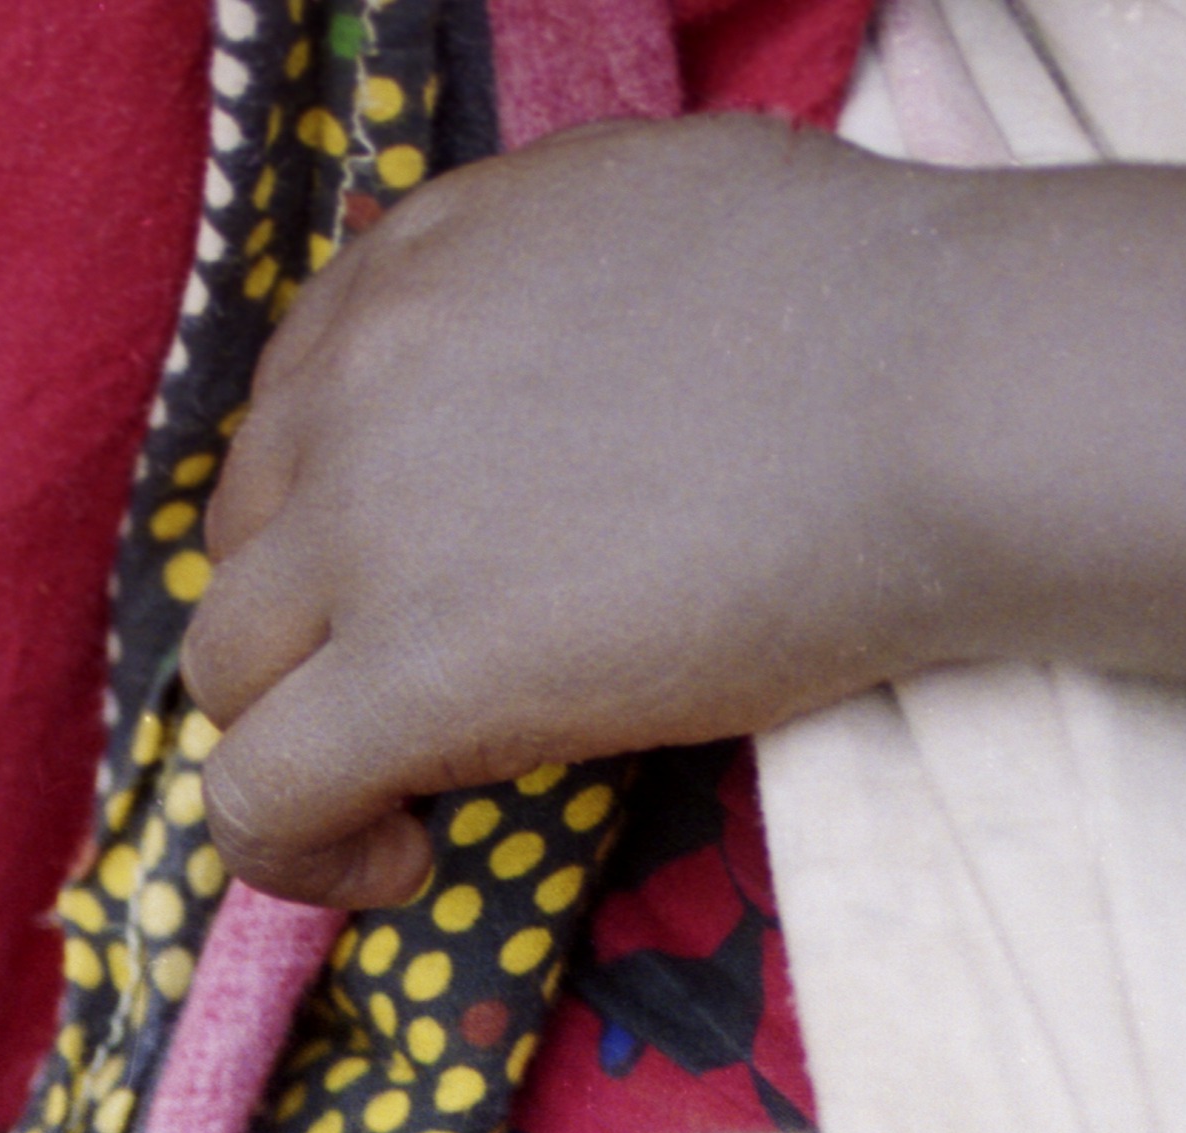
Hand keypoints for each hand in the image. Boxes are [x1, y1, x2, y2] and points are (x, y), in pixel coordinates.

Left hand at [184, 122, 967, 906]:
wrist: (957, 394)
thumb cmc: (878, 308)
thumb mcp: (653, 216)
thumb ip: (539, 292)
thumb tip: (527, 384)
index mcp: (419, 260)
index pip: (291, 415)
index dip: (339, 524)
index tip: (421, 587)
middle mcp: (363, 378)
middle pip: (245, 546)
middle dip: (318, 631)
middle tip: (433, 693)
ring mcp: (373, 526)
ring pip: (228, 673)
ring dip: (299, 742)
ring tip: (406, 796)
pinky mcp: (416, 668)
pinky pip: (258, 794)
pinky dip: (296, 852)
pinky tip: (394, 864)